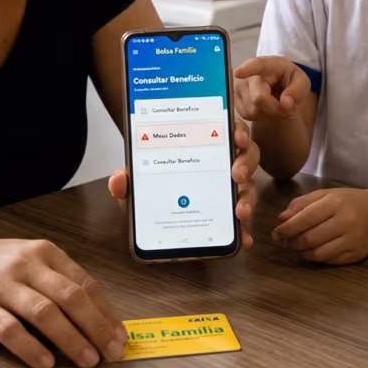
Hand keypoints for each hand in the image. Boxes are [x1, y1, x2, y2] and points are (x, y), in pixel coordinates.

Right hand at [0, 235, 125, 367]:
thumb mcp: (27, 259)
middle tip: (112, 352)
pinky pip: (9, 329)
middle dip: (96, 328)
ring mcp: (2, 285)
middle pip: (71, 298)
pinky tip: (45, 364)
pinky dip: (30, 348)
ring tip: (87, 361)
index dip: (106, 312)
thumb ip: (57, 280)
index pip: (85, 283)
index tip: (120, 335)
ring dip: (71, 340)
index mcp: (44, 252)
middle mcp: (26, 264)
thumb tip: (95, 315)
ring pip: (45, 313)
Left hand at [109, 118, 259, 248]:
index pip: (226, 129)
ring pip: (249, 188)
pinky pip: (243, 222)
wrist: (158, 225)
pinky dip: (244, 231)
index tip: (236, 136)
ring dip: (247, 199)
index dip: (237, 130)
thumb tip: (118, 179)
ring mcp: (229, 190)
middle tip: (235, 174)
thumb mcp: (139, 184)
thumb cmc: (155, 191)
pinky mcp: (230, 216)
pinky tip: (243, 238)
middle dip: (245, 163)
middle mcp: (223, 165)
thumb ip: (128, 180)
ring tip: (239, 211)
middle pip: (247, 156)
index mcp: (204, 146)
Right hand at [233, 55, 311, 121]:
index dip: (247, 69)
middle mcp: (251, 73)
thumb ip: (297, 92)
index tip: (238, 73)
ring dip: (267, 113)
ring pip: (252, 109)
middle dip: (274, 109)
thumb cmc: (290, 82)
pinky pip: (245, 115)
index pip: (258, 65)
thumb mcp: (302, 84)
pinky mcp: (235, 98)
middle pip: (258, 98)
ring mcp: (240, 86)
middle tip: (285, 109)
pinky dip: (258, 116)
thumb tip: (285, 104)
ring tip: (274, 104)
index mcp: (271, 64)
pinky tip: (264, 108)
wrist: (280, 89)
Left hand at [272, 187, 367, 264]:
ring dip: (302, 252)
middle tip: (284, 240)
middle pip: (310, 238)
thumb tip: (281, 219)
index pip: (305, 218)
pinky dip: (316, 257)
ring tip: (297, 246)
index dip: (287, 228)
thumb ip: (302, 204)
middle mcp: (346, 222)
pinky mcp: (357, 255)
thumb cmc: (348, 201)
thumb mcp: (326, 194)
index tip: (276, 233)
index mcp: (336, 203)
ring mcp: (353, 240)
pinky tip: (313, 250)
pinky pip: (330, 261)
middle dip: (292, 241)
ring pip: (318, 253)